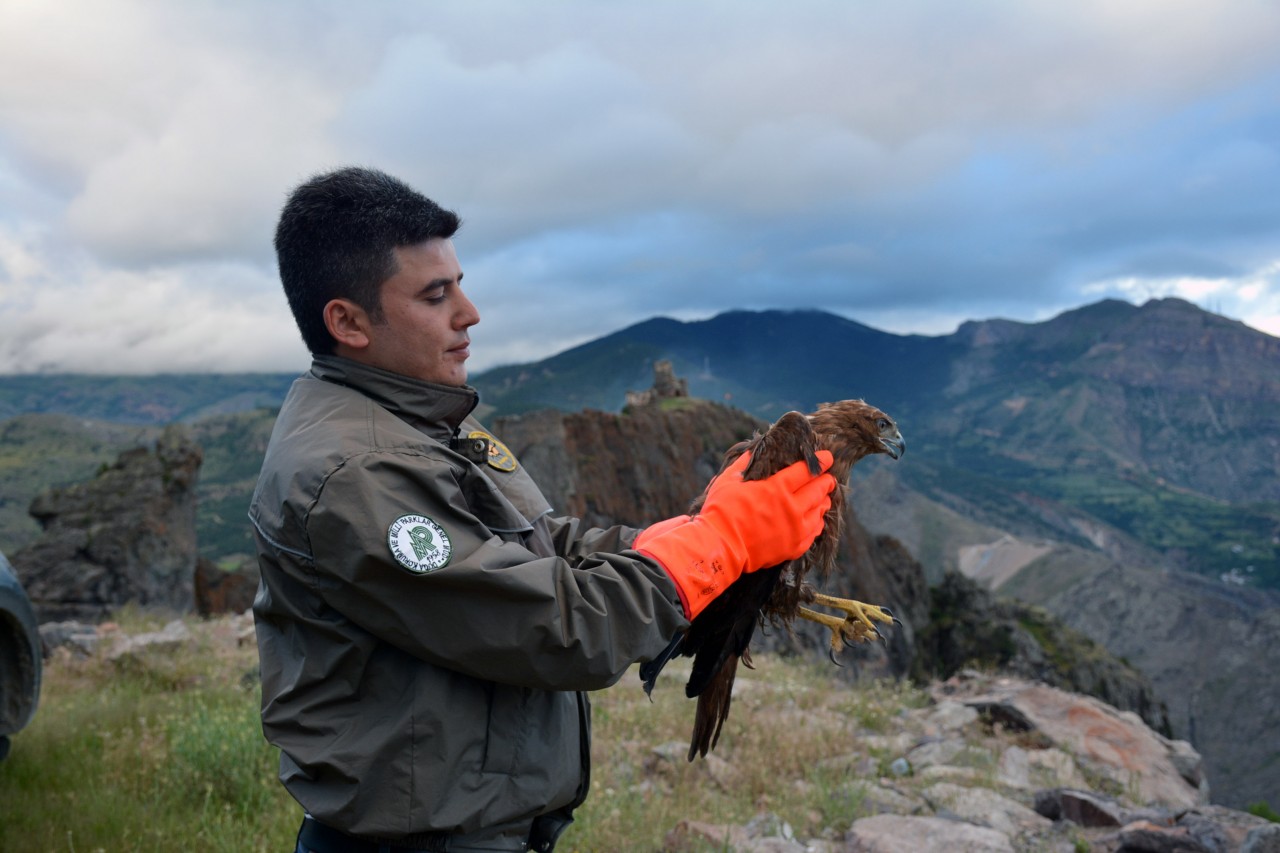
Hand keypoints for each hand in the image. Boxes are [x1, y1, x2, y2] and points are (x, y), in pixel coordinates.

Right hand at [637, 451, 834, 617]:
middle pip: (818, 490)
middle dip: (825, 481)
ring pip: (820, 511)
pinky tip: (816, 519)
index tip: (827, 457)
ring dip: (823, 501)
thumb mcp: (728, 480)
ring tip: (824, 498)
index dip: (820, 461)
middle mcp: (791, 507)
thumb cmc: (721, 511)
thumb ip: (743, 464)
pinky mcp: (794, 547)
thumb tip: (752, 451)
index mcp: (776, 488)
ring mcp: (795, 529)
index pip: (807, 470)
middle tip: (828, 478)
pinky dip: (817, 522)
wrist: (721, 547)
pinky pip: (814, 532)